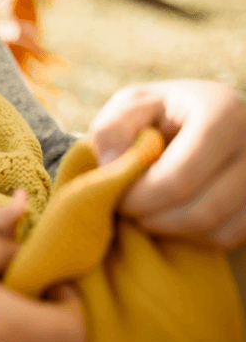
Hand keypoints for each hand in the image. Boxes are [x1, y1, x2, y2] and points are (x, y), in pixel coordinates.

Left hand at [89, 80, 245, 248]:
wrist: (201, 119)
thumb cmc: (157, 115)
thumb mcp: (130, 106)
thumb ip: (112, 128)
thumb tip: (111, 163)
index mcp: (221, 112)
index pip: (179, 177)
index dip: (141, 198)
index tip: (118, 199)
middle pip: (202, 209)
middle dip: (154, 218)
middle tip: (129, 211)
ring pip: (217, 228)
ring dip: (172, 229)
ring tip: (148, 211)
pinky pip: (230, 235)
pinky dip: (196, 235)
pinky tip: (174, 215)